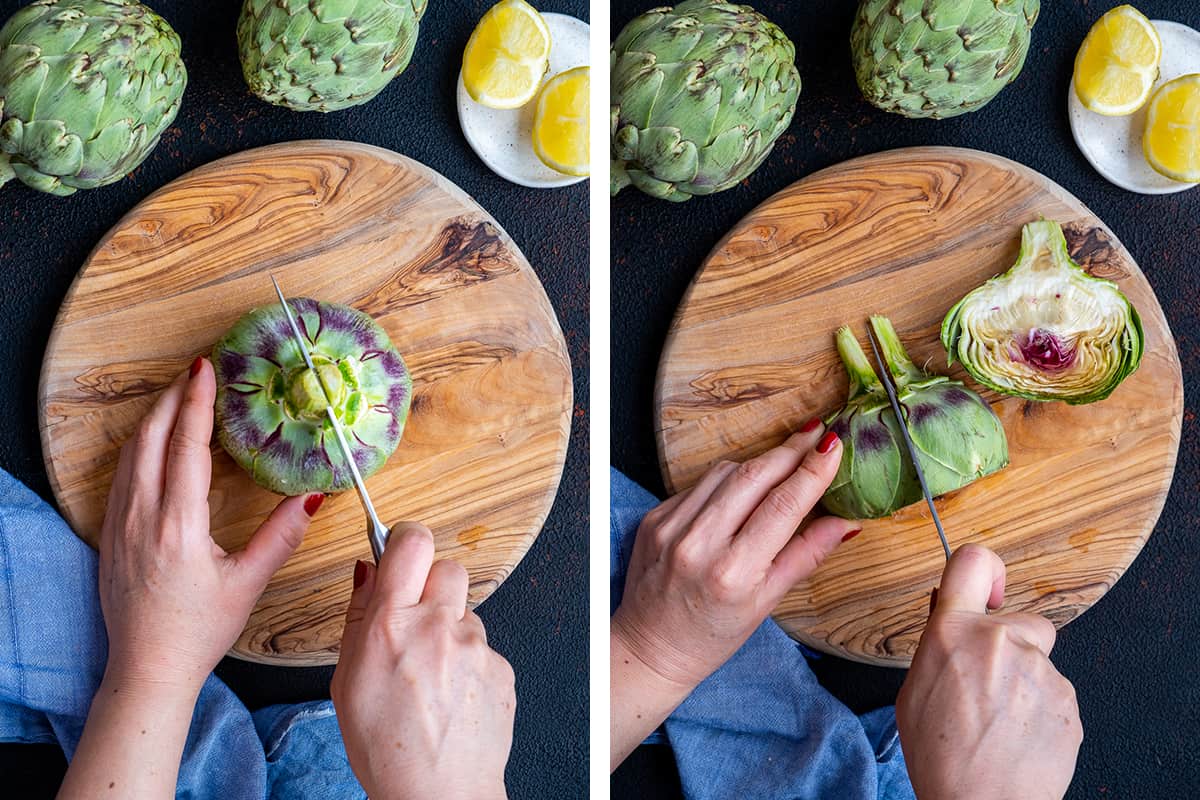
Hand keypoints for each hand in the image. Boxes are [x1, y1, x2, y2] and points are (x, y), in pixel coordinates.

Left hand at [98, 358, 319, 693]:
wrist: (148, 667)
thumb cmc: (198, 630)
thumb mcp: (248, 584)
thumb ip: (281, 536)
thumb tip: (314, 497)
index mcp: (178, 526)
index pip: (186, 447)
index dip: (197, 403)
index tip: (206, 370)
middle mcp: (142, 518)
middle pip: (150, 438)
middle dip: (172, 398)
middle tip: (196, 372)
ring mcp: (120, 524)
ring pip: (130, 453)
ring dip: (153, 418)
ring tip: (178, 397)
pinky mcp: (111, 534)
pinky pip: (121, 475)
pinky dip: (139, 446)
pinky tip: (154, 442)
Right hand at [332, 524, 514, 799]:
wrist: (440, 794)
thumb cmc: (385, 747)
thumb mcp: (346, 680)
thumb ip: (358, 616)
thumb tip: (367, 570)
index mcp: (392, 624)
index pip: (412, 541)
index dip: (406, 540)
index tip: (402, 551)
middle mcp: (439, 626)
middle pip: (447, 567)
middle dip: (432, 586)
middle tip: (416, 621)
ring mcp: (476, 646)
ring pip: (467, 613)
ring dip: (451, 631)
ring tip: (432, 677)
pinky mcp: (503, 667)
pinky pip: (485, 648)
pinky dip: (470, 664)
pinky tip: (453, 697)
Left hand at [610, 421, 858, 768]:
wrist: (651, 646)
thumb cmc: (714, 634)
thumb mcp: (768, 603)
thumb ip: (806, 556)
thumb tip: (849, 523)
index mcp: (733, 572)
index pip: (782, 505)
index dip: (811, 470)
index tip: (834, 445)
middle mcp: (698, 544)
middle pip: (752, 477)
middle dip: (789, 450)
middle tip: (817, 433)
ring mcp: (670, 527)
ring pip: (724, 472)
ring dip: (760, 460)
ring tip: (788, 455)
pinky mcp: (654, 518)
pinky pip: (699, 485)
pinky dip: (727, 479)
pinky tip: (744, 485)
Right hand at [897, 545, 1082, 799]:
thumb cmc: (941, 758)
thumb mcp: (912, 691)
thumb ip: (938, 647)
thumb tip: (951, 622)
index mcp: (953, 633)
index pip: (972, 561)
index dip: (985, 569)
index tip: (988, 588)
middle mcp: (1000, 641)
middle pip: (1021, 620)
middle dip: (1011, 645)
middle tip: (987, 685)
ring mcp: (1040, 670)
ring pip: (1039, 662)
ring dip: (1025, 683)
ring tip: (1000, 722)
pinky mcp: (1069, 700)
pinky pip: (1056, 693)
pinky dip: (1041, 710)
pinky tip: (1019, 736)